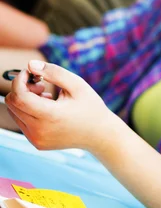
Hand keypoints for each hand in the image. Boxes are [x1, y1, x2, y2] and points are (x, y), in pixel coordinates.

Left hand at [5, 60, 121, 152]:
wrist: (100, 135)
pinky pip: (22, 122)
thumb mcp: (78, 85)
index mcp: (50, 116)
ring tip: (47, 98)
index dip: (20, 80)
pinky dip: (29, 111)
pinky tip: (48, 109)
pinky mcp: (37, 143)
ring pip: (14, 113)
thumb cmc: (91, 107)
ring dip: (24, 100)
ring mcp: (37, 139)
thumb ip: (54, 72)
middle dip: (21, 89)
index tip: (31, 72)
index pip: (19, 96)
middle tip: (41, 85)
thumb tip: (30, 64)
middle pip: (12, 103)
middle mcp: (39, 131)